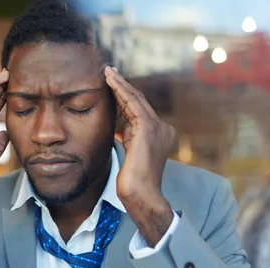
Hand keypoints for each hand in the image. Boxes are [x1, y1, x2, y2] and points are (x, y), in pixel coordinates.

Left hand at [104, 66, 175, 246]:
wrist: (141, 195)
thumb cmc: (132, 182)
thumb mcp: (128, 154)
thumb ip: (127, 138)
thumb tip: (117, 128)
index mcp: (158, 135)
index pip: (138, 111)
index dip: (124, 97)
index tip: (112, 85)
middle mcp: (162, 128)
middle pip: (138, 101)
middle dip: (122, 86)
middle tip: (109, 71)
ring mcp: (157, 128)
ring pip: (136, 99)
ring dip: (120, 84)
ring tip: (107, 71)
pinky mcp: (149, 128)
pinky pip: (133, 103)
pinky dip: (121, 90)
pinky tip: (110, 81)